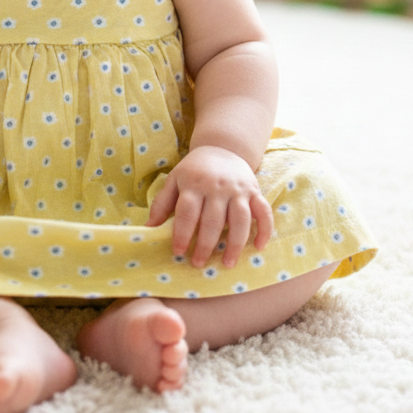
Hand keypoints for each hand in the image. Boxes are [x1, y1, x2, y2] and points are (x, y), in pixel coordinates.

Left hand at [146, 145, 273, 268]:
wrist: (223, 148)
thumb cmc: (194, 170)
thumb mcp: (174, 180)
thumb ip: (162, 203)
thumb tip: (149, 228)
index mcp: (194, 184)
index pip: (187, 212)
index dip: (182, 233)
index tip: (178, 252)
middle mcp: (217, 187)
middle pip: (213, 220)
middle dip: (205, 245)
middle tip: (198, 263)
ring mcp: (238, 190)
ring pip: (240, 220)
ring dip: (235, 244)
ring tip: (227, 264)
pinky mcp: (255, 192)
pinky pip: (264, 212)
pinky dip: (264, 230)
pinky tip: (259, 247)